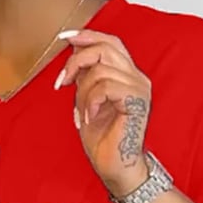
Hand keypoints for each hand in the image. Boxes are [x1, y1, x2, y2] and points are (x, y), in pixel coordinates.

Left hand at [55, 28, 151, 197]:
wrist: (115, 167)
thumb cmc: (103, 140)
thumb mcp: (87, 100)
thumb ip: (85, 77)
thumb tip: (74, 54)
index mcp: (127, 75)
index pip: (110, 42)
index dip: (87, 35)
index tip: (65, 37)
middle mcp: (137, 78)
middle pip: (105, 47)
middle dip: (77, 61)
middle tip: (62, 82)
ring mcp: (139, 88)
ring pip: (101, 69)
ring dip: (82, 92)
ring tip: (82, 113)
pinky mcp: (137, 101)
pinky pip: (106, 86)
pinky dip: (91, 101)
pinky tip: (89, 117)